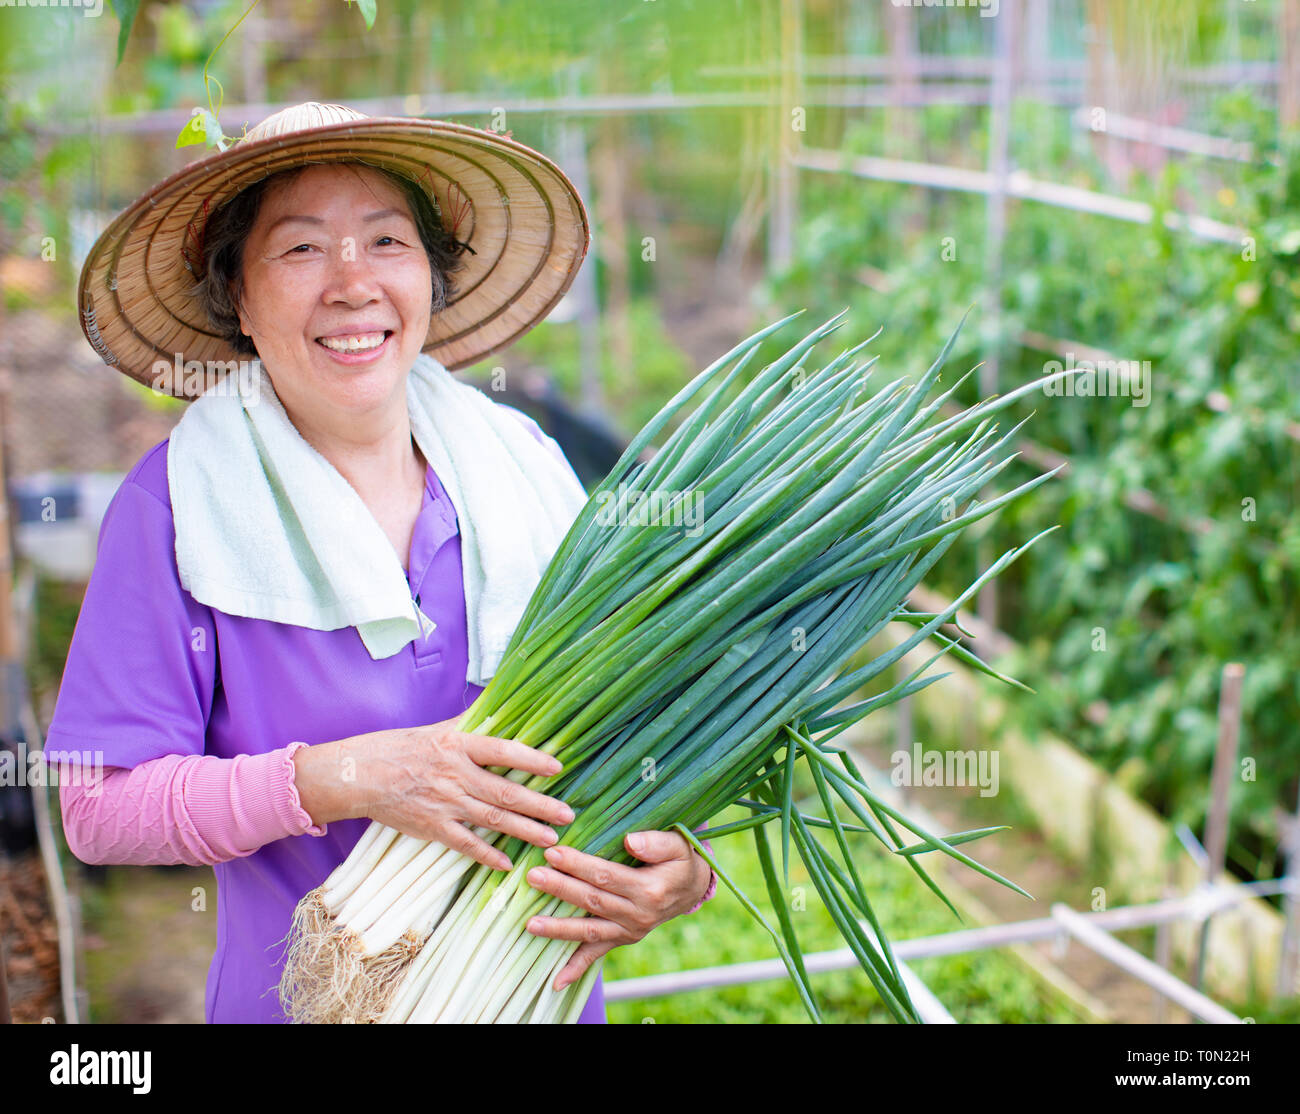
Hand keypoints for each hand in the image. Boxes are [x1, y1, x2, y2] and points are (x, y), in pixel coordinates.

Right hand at [291, 716, 572, 869]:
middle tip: (568, 814)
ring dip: (525, 830)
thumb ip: (473, 724)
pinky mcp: (432, 827)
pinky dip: (487, 854)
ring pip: (492, 820)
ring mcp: (444, 803)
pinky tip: (507, 863)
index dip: (531, 759)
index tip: (557, 768)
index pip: (502, 751)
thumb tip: (502, 704)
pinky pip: (465, 844)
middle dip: (540, 805)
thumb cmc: (402, 747)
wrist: (360, 775)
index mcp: (457, 745)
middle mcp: (455, 774)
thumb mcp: (439, 729)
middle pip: (505, 792)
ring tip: (551, 838)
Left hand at [523, 830, 713, 990]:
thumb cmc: (680, 859)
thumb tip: (631, 842)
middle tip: (534, 876)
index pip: (606, 876)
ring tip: (531, 923)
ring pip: (589, 931)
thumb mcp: (677, 844)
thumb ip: (655, 842)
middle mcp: (638, 915)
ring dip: (559, 928)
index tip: (553, 852)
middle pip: (592, 901)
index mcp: (648, 889)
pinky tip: (556, 981)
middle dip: (560, 889)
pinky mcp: (623, 940)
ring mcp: (629, 931)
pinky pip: (597, 954)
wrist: (692, 888)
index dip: (578, 865)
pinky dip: (576, 969)